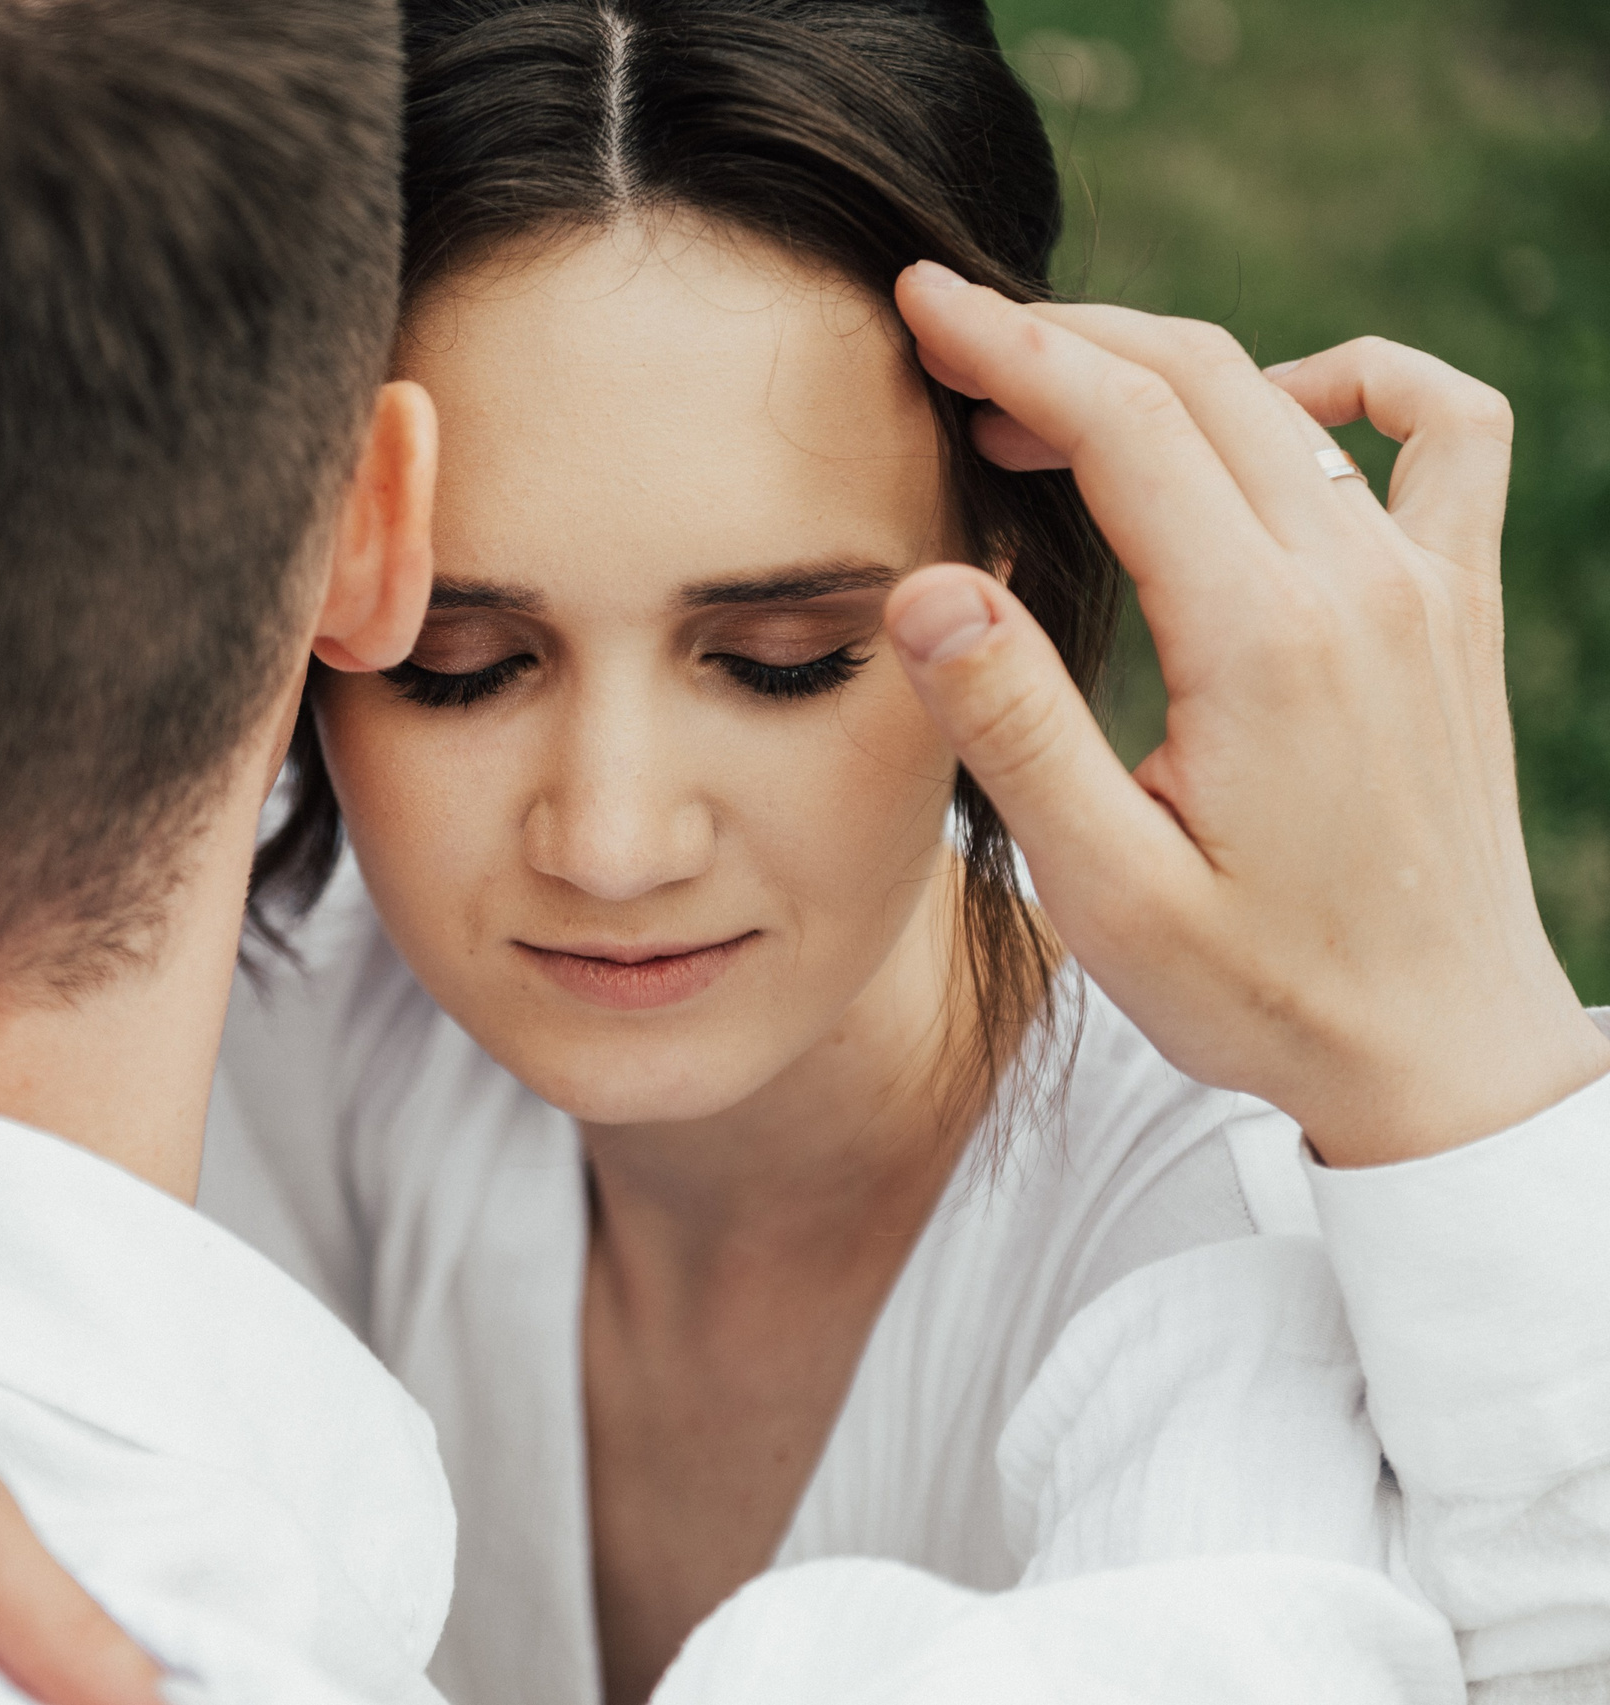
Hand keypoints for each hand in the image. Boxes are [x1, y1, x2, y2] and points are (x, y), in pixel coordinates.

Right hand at [883, 262, 1609, 1165]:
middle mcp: (1359, 583)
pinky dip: (1363, 382)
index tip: (919, 301)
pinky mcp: (1455, 607)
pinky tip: (1287, 408)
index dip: (1011, 347)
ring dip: (1167, 366)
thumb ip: (1016, 729)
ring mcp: (1425, 583)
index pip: (1123, 428)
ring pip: (1292, 395)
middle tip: (953, 345)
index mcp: (1262, 640)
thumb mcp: (1106, 892)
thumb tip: (931, 583)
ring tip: (1062, 399)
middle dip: (1063, 337)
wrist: (1435, 1053)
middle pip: (1200, 379)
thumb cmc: (1260, 990)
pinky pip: (1447, 430)